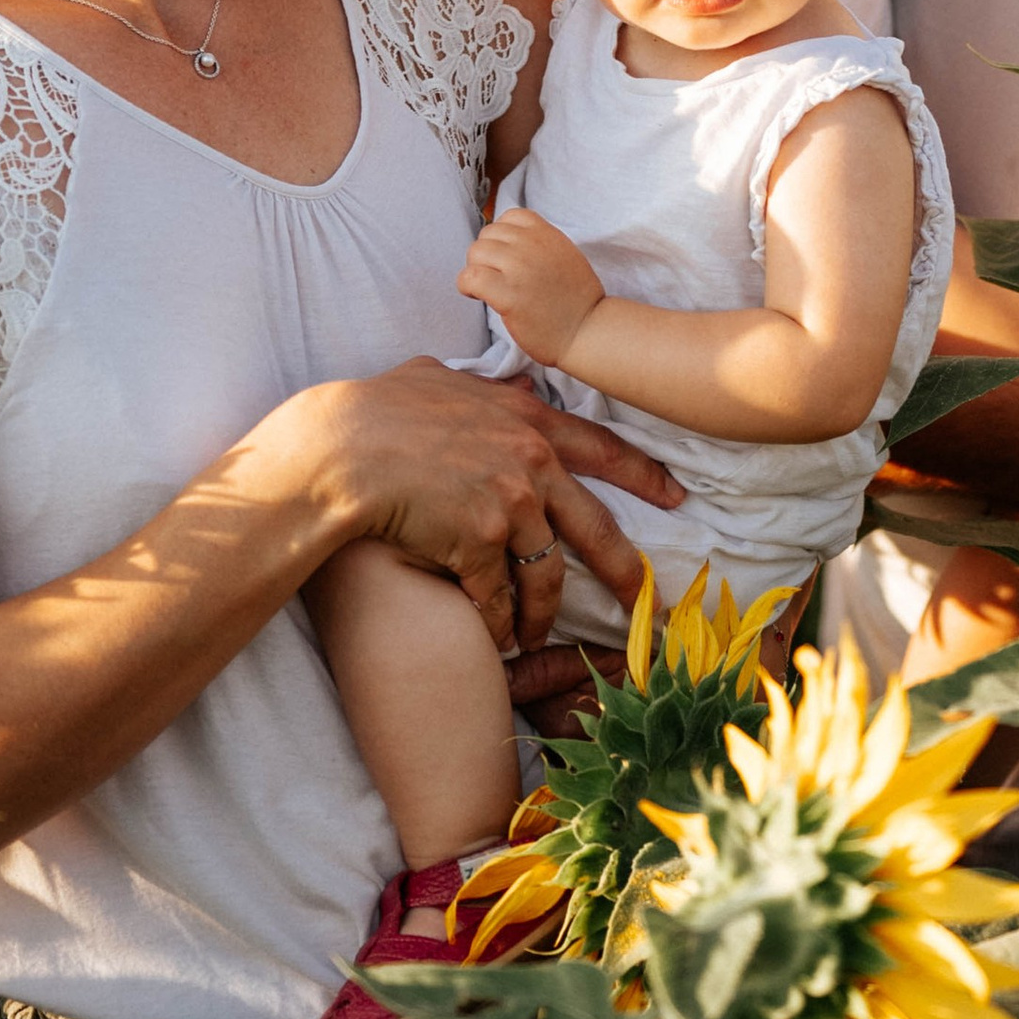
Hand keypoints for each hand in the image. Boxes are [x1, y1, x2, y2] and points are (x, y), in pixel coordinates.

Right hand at [316, 364, 673, 653]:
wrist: (343, 448)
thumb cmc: (378, 409)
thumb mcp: (441, 379)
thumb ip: (486, 388)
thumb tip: (511, 384)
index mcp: (528, 420)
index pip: (604, 450)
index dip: (644, 475)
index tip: (675, 496)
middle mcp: (531, 463)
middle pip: (595, 527)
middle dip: (624, 569)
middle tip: (644, 598)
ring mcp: (509, 503)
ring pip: (546, 575)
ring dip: (542, 613)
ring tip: (533, 635)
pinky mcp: (479, 542)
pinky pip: (498, 597)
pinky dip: (497, 623)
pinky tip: (493, 639)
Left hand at [463, 209, 603, 362]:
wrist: (588, 331)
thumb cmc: (576, 300)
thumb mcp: (565, 255)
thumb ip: (539, 243)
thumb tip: (508, 244)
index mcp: (547, 233)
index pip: (510, 216)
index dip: (502, 237)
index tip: (505, 258)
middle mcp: (532, 245)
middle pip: (487, 234)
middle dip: (487, 255)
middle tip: (496, 277)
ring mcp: (519, 267)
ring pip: (475, 252)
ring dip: (476, 269)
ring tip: (487, 288)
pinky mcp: (508, 294)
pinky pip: (470, 277)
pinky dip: (467, 286)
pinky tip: (478, 297)